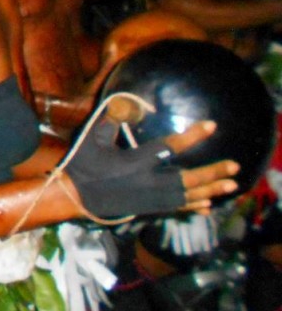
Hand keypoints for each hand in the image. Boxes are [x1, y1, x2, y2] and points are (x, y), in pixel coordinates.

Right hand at [63, 116, 237, 219]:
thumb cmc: (84, 164)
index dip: (192, 136)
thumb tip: (126, 102)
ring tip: (231, 185)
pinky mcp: (148, 207)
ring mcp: (150, 198)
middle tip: (234, 166)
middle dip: (212, 172)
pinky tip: (208, 204)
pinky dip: (194, 205)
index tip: (211, 125)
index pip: (170, 147)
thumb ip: (111, 120)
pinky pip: (177, 207)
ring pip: (187, 195)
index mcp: (135, 163)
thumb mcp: (92, 138)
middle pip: (187, 179)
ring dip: (210, 190)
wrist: (76, 197)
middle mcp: (147, 182)